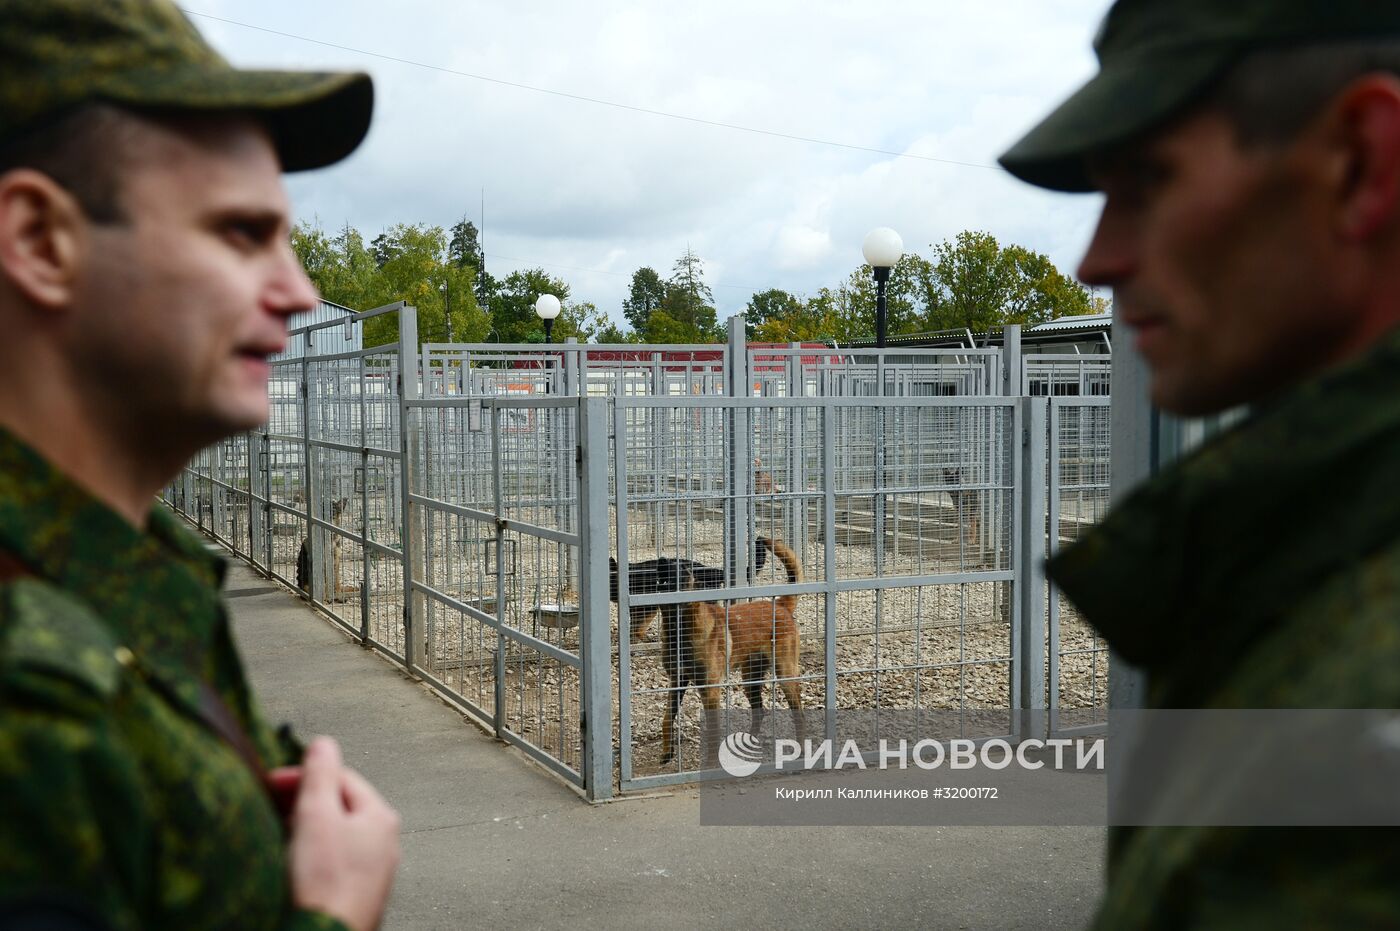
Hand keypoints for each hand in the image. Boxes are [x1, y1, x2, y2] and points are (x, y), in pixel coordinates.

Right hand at [286, 737, 400, 930]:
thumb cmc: (325, 883)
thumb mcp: (317, 816)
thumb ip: (320, 774)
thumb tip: (323, 743)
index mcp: (380, 816)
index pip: (341, 777)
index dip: (303, 774)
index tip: (271, 782)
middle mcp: (384, 841)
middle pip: (339, 805)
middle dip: (303, 801)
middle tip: (271, 806)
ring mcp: (372, 869)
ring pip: (334, 834)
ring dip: (304, 828)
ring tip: (278, 835)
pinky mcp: (356, 893)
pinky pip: (332, 861)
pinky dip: (310, 854)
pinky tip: (292, 865)